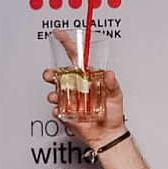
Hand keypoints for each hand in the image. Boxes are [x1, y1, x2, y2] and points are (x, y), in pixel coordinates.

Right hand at [43, 28, 124, 148]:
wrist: (108, 134)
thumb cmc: (113, 113)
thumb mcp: (116, 95)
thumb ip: (112, 84)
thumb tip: (109, 73)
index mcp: (88, 78)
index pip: (76, 58)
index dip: (67, 45)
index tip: (59, 35)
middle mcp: (77, 87)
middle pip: (60, 75)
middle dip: (52, 73)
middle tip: (51, 75)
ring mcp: (71, 99)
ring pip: (55, 91)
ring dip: (52, 92)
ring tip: (55, 96)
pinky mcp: (66, 113)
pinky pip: (57, 109)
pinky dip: (56, 109)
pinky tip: (61, 110)